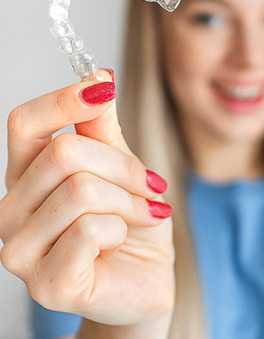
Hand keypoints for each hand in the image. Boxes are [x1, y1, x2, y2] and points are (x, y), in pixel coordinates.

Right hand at [0, 70, 173, 326]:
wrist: (146, 278)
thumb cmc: (132, 223)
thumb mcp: (122, 168)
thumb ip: (102, 129)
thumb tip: (98, 77)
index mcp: (27, 177)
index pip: (24, 123)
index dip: (64, 100)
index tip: (104, 87)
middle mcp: (12, 211)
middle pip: (65, 154)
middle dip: (125, 166)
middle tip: (152, 184)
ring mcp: (21, 251)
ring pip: (82, 190)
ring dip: (130, 200)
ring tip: (145, 213)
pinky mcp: (47, 283)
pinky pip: (91, 230)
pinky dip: (124, 228)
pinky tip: (123, 241)